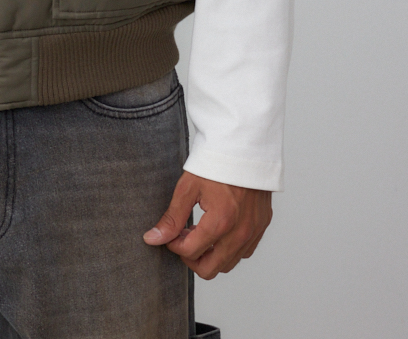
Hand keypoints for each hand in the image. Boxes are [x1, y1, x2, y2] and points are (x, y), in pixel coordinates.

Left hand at [143, 171, 271, 278]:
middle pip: (209, 269)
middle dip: (190, 258)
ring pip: (228, 264)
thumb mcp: (188, 187)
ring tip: (199, 231)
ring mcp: (254, 232)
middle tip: (182, 238)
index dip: (174, 245)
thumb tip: (152, 239)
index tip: (170, 233)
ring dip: (210, 255)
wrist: (244, 146)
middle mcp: (241, 232)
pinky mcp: (261, 227)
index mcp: (221, 221)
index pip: (190, 252)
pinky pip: (244, 253)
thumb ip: (172, 218)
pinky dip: (228, 249)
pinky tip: (217, 230)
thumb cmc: (215, 163)